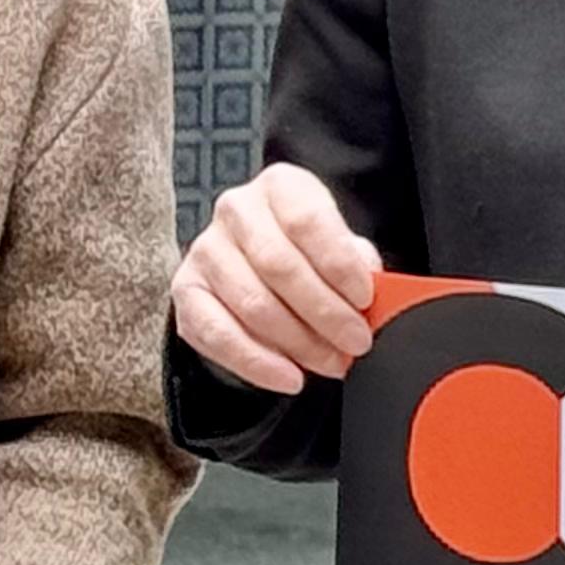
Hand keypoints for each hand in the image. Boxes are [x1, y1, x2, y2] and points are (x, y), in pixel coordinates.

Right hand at [171, 162, 382, 393]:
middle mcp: (236, 210)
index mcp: (280, 186)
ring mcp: (206, 250)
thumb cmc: (310, 252)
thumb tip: (378, 293)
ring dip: (298, 342)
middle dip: (324, 312)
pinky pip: (217, 333)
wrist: (260, 262)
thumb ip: (358, 264)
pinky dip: (256, 362)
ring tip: (332, 362)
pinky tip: (289, 377)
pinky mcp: (186, 291)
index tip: (365, 299)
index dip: (339, 264)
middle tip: (356, 342)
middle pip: (279, 265)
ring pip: (251, 303)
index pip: (307, 221)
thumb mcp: (341, 245)